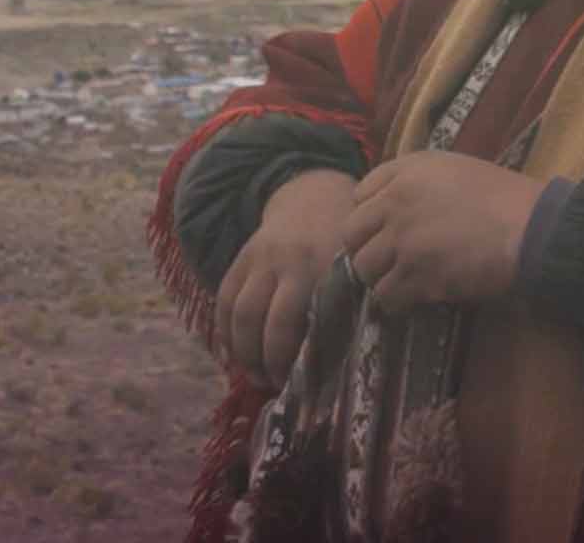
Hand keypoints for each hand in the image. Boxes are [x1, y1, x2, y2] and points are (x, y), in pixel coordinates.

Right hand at [214, 168, 353, 388]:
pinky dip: (225, 330)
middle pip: (272, 322)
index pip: (315, 324)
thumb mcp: (357, 270)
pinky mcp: (243, 256)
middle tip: (275, 386)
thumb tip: (343, 367)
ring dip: (244, 352)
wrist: (315, 196)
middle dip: (270, 361)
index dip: (307, 360)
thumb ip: (352, 307)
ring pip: (243, 312)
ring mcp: (264, 257)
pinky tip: (234, 354)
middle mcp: (294, 262)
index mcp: (331, 268)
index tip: (309, 388)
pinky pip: (225, 297)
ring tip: (253, 376)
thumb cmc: (345, 246)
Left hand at [342, 151, 546, 312]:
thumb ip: (415, 179)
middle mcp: (395, 203)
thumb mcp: (453, 168)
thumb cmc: (502, 196)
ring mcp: (403, 241)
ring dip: (380, 277)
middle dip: (367, 249)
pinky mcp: (416, 275)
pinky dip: (396, 301)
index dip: (371, 216)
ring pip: (364, 268)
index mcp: (405, 172)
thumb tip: (389, 205)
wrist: (530, 229)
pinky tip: (414, 298)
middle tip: (388, 260)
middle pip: (352, 234)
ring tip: (403, 280)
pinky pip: (386, 296)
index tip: (386, 229)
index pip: (359, 196)